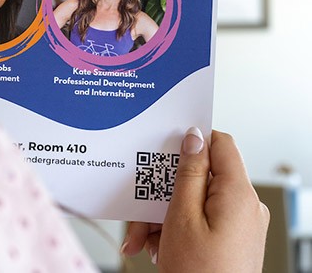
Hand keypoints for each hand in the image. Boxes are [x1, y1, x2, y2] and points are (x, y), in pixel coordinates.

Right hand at [122, 128, 268, 271]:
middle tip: (141, 214)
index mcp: (238, 194)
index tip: (164, 148)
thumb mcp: (182, 217)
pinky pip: (199, 221)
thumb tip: (194, 138)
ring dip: (162, 217)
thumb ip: (188, 173)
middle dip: (163, 194)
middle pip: (198, 179)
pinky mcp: (231, 239)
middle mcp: (245, 206)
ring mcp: (239, 224)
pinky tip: (156, 247)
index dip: (191, 141)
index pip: (220, 144)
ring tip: (143, 241)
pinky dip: (174, 230)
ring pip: (193, 202)